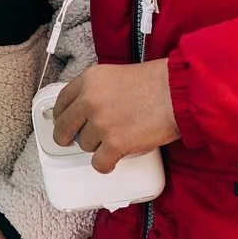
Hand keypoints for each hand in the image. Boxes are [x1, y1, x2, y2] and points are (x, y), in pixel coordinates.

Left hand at [53, 61, 179, 173]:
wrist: (177, 92)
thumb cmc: (156, 82)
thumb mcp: (116, 74)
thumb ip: (97, 89)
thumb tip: (85, 109)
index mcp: (89, 80)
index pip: (62, 101)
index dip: (60, 115)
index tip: (63, 122)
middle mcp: (90, 100)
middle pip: (64, 126)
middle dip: (66, 137)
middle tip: (73, 141)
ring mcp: (101, 123)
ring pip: (85, 145)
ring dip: (98, 146)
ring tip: (118, 137)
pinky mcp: (115, 144)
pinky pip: (99, 163)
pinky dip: (106, 164)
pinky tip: (113, 159)